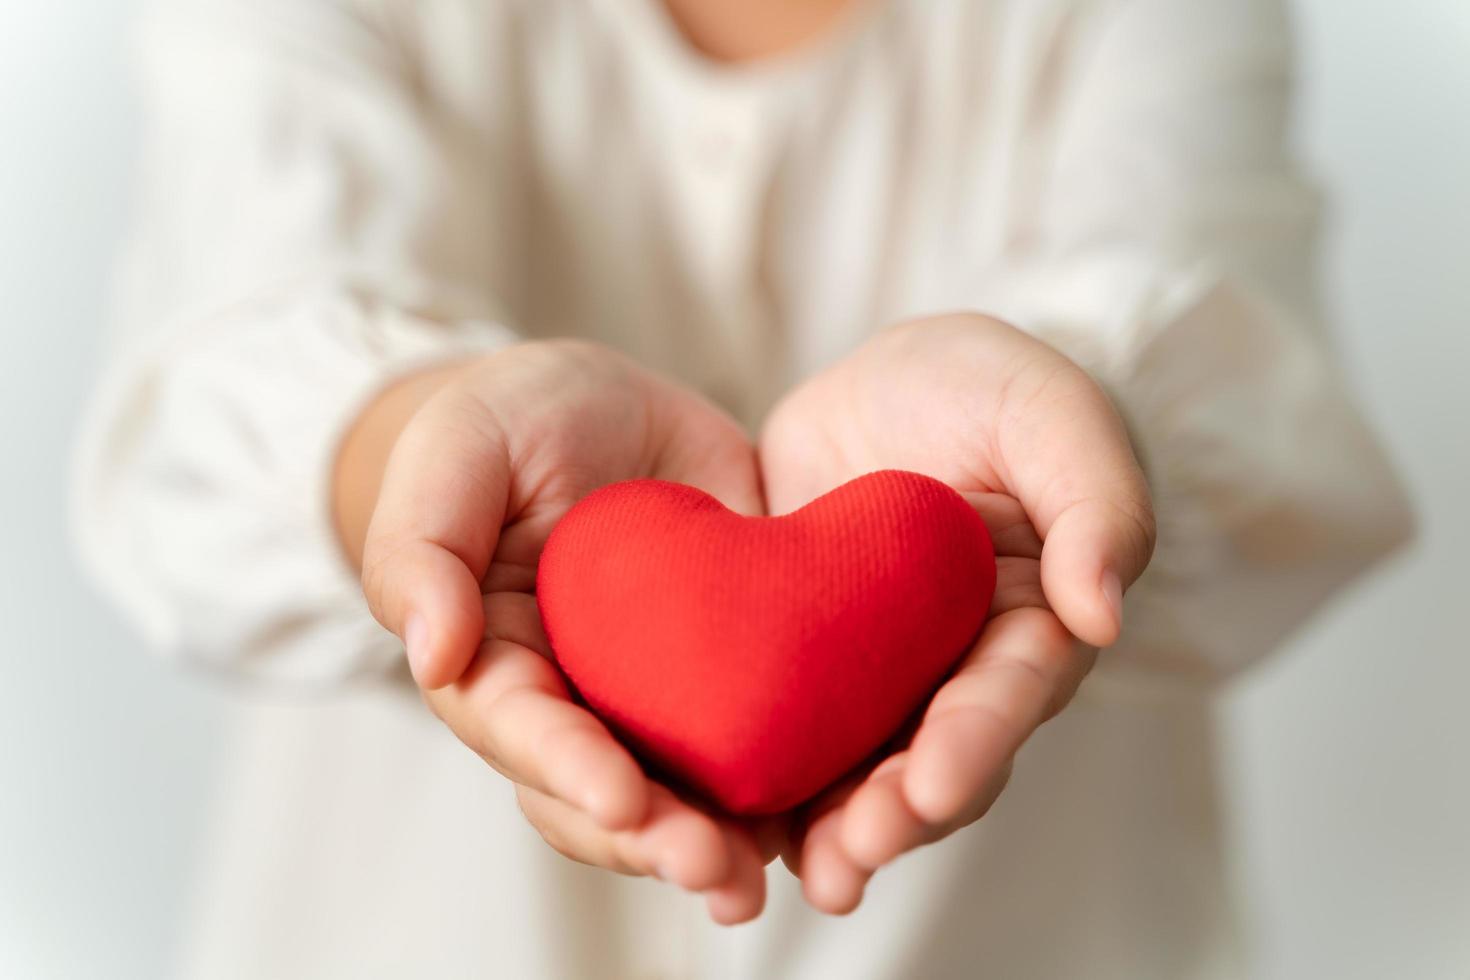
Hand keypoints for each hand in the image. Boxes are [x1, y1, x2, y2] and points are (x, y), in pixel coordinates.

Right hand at [336, 339, 771, 922]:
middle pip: (601, 794)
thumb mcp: (454, 449)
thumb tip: (431, 653)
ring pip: (678, 793)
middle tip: (712, 868)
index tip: (623, 799)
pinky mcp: (731, 673)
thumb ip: (422, 545)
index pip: (524, 729)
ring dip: (718, 844)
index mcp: (497, 657)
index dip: (569, 768)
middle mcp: (574, 698)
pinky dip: (786, 790)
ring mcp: (653, 696)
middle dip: (653, 837)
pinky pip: (755, 742)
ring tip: (762, 877)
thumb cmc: (509, 421)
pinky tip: (825, 821)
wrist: (606, 404)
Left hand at [759, 314, 1155, 912]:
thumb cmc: (992, 390)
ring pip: (856, 765)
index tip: (930, 788)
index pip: (1007, 697)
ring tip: (798, 872)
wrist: (894, 380)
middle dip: (894, 816)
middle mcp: (953, 668)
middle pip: (931, 760)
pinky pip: (780, 722)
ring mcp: (874, 672)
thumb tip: (1103, 615)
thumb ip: (1098, 502)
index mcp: (1027, 624)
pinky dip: (760, 775)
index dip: (973, 746)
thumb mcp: (1054, 415)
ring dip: (829, 826)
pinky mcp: (799, 658)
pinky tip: (722, 819)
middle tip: (848, 858)